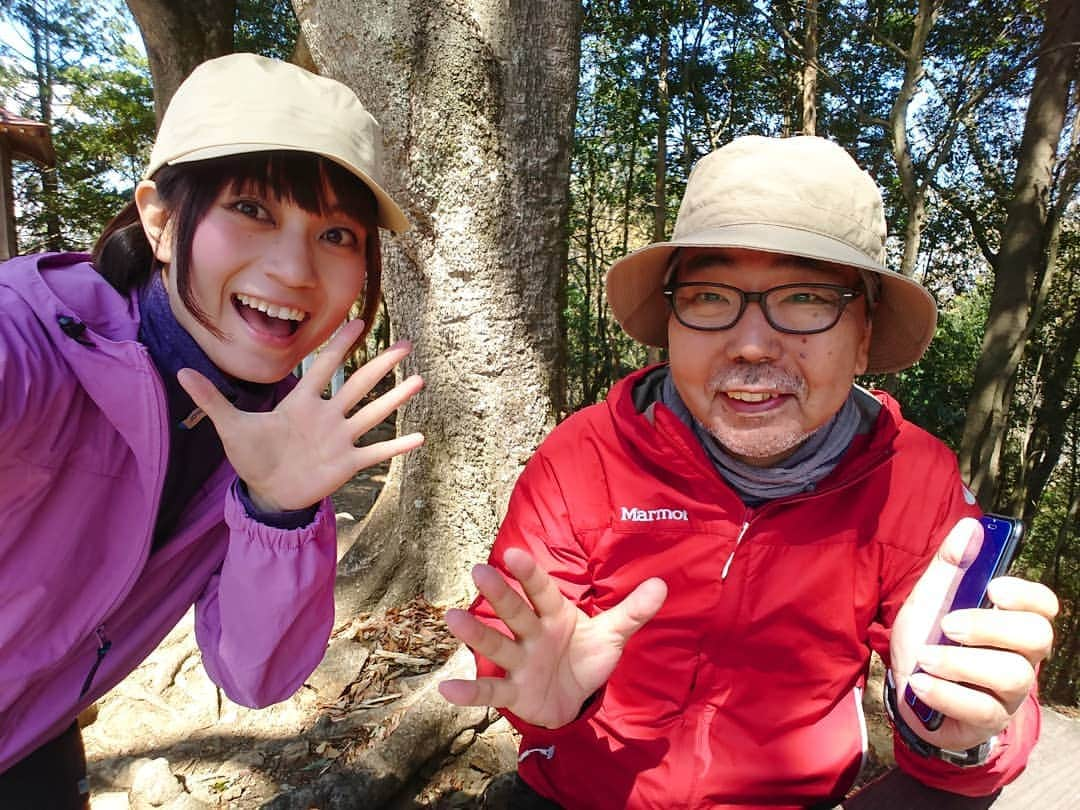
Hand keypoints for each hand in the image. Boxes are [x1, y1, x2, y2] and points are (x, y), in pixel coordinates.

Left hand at [177, 319, 424, 511]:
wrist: (267, 491)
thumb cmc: (253, 455)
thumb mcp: (230, 425)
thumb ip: (212, 399)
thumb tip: (181, 371)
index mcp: (302, 403)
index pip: (324, 368)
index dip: (338, 345)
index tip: (357, 321)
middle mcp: (327, 416)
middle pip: (357, 385)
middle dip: (380, 365)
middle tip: (405, 344)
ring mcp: (340, 439)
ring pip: (372, 414)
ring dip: (395, 398)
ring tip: (418, 380)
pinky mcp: (347, 463)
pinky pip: (375, 453)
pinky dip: (396, 447)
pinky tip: (419, 437)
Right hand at [438, 547, 667, 728]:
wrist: (572, 698)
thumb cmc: (585, 657)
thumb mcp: (611, 635)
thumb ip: (632, 611)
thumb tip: (662, 584)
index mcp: (555, 615)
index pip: (542, 591)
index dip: (530, 574)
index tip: (514, 554)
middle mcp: (532, 633)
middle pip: (515, 611)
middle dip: (499, 594)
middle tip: (479, 571)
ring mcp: (519, 661)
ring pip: (496, 644)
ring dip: (476, 634)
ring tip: (453, 619)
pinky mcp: (514, 691)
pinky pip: (490, 692)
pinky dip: (469, 693)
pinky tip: (447, 691)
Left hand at [890, 517, 1057, 750]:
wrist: (904, 688)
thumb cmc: (927, 638)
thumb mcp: (930, 599)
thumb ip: (950, 566)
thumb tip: (971, 527)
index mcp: (1011, 621)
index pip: (1044, 606)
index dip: (1027, 596)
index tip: (993, 588)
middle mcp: (1021, 656)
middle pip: (1036, 637)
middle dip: (990, 627)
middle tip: (948, 624)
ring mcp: (1009, 692)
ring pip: (1012, 675)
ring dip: (961, 663)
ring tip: (925, 658)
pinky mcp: (990, 720)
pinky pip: (982, 709)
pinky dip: (946, 692)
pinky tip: (920, 683)